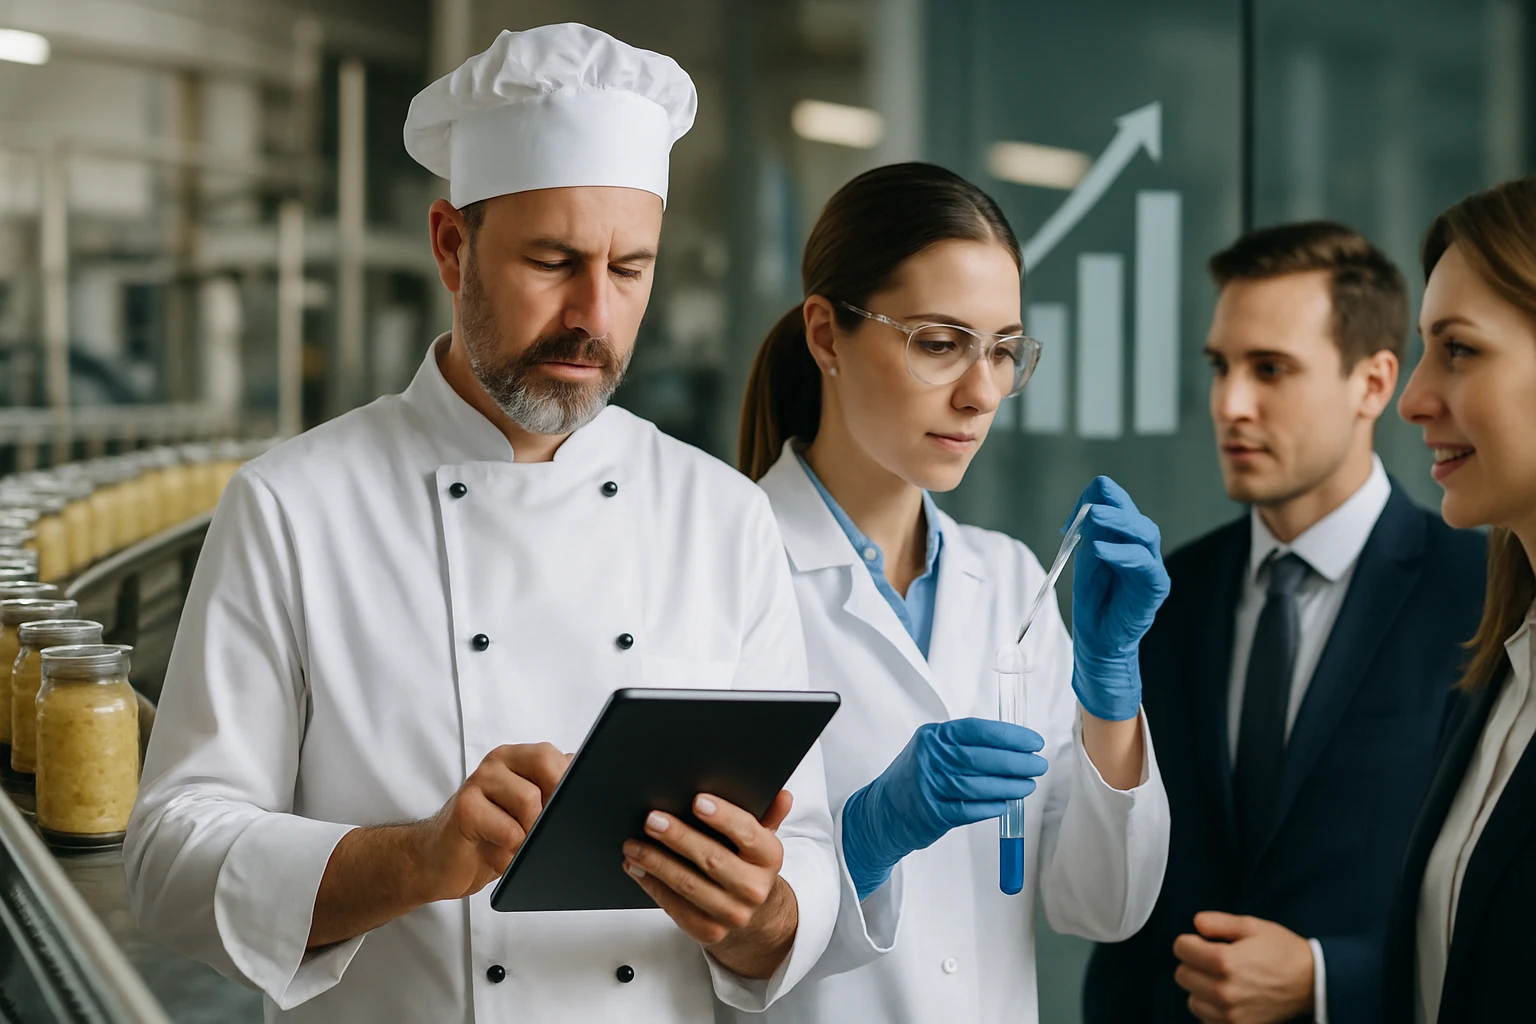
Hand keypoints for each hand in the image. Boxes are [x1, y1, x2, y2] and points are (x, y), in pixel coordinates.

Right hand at [418, 742, 571, 901]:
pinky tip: (499, 856)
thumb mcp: (530, 814)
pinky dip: (512, 852)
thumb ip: (554, 794)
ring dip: (531, 834)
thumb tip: (587, 791)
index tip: (575, 812)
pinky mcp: (465, 808)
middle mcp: (499, 762)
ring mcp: (479, 781)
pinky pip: (509, 831)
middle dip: (554, 804)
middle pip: (547, 765)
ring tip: (518, 847)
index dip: (573, 786)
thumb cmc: (492, 836)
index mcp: (519, 757)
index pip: (559, 756)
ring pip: (529, 800)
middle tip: (544, 831)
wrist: (440, 860)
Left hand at [623, 791, 797, 979]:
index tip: (696, 800)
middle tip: (652, 819)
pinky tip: (636, 867)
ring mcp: (732, 914)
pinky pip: (674, 906)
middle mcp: (754, 888)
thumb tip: (782, 795)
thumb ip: (768, 814)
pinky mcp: (709, 932)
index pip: (748, 833)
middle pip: (712, 859)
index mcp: (770, 857)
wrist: (753, 915)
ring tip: (633, 844)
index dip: (723, 816)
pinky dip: (651, 885)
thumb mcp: (761, 838)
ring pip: (688, 884)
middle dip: (678, 837)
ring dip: (656, 862)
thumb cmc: (748, 864)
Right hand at [841, 718, 1047, 899]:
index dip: (1009, 735)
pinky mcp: (932, 813)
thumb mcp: (932, 749)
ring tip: (1027, 786)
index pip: (977, 730)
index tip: (1033, 742)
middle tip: (1038, 765)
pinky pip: (968, 810)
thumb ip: (965, 745)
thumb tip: (1013, 747)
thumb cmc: (916, 777)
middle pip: (980, 758)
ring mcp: (929, 786)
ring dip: (1008, 786)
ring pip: (977, 785)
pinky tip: (1005, 805)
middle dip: (1015, 762)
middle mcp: (929, 758)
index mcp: (933, 736)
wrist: (883, 811)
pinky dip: (990, 807)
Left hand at [1067, 476, 1170, 720]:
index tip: (1071, 518)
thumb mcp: (1086, 559)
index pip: (1118, 504)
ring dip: (1119, 522)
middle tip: (1091, 506)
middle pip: (1134, 514)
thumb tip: (1089, 506)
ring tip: (1095, 517)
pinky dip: (1122, 554)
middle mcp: (1142, 546)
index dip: (1096, 502)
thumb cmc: (1094, 598)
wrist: (1098, 638)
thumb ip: (1090, 534)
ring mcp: (1151, 565)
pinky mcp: (1155, 586)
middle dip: (1113, 504)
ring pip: (1145, 532)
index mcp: (1124, 536)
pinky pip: (1144, 564)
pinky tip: (1101, 551)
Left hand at [1172, 912, 1315, 1023]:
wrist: (1312, 982)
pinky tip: (1228, 998)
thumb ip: (1217, 922)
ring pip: (1192, 999)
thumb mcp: (1251, 926)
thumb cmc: (1283, 952)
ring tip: (1223, 980)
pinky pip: (1206, 1019)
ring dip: (1201, 989)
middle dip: (1194, 964)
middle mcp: (1224, 991)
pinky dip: (1212, 1009)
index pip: (1180, 949)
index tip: (1202, 942)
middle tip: (1214, 961)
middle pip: (1182, 975)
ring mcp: (1230, 1013)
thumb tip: (1195, 925)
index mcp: (1224, 961)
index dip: (1190, 941)